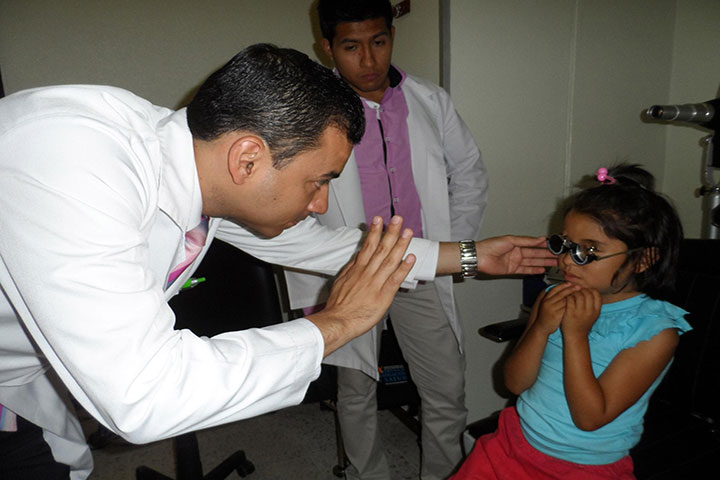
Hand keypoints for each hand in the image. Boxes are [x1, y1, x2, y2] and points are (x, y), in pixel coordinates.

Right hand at [307, 216, 415, 356]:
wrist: (337, 321)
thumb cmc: (339, 305)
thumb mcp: (341, 281)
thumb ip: (351, 268)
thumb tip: (358, 257)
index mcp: (358, 269)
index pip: (368, 246)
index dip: (375, 231)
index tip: (379, 219)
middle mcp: (367, 273)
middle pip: (381, 248)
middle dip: (391, 232)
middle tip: (398, 219)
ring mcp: (376, 283)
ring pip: (390, 260)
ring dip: (400, 245)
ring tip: (407, 232)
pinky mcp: (383, 296)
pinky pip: (395, 279)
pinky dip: (403, 268)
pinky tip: (411, 258)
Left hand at [475, 235, 556, 274]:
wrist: (480, 257)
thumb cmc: (491, 246)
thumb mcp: (511, 240)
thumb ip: (527, 241)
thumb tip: (540, 239)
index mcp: (516, 243)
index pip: (533, 244)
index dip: (544, 245)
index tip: (554, 246)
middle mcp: (517, 252)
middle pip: (535, 254)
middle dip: (546, 255)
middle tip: (558, 256)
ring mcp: (515, 261)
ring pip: (532, 262)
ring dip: (543, 263)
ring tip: (554, 263)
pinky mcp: (512, 270)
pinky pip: (525, 270)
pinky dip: (534, 270)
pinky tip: (542, 269)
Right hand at [534, 283, 577, 334]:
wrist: (542, 327)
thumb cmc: (546, 316)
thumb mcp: (547, 305)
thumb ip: (553, 298)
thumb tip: (563, 290)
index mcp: (545, 299)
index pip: (555, 289)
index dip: (563, 286)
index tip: (571, 283)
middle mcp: (548, 303)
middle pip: (561, 294)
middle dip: (571, 289)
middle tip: (579, 287)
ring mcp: (552, 309)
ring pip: (564, 301)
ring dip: (573, 297)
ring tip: (581, 294)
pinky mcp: (556, 315)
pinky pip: (566, 308)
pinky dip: (572, 305)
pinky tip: (578, 303)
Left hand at [561, 288, 601, 336]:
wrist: (576, 336)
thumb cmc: (583, 324)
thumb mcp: (593, 315)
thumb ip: (594, 305)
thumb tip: (591, 290)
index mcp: (596, 311)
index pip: (597, 294)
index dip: (590, 289)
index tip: (585, 290)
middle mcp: (590, 311)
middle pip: (588, 293)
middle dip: (581, 290)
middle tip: (576, 291)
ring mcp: (580, 312)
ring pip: (579, 295)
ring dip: (574, 292)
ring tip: (571, 294)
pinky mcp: (571, 313)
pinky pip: (570, 300)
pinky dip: (568, 297)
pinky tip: (566, 298)